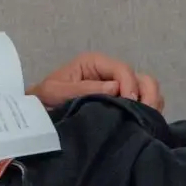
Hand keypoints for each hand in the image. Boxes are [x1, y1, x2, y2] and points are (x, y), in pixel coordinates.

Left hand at [30, 51, 163, 110]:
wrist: (37, 113)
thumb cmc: (45, 99)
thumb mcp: (57, 91)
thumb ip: (85, 89)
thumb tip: (116, 88)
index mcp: (94, 63)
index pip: (122, 69)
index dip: (129, 85)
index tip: (129, 103)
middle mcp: (109, 72)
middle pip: (141, 77)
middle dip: (146, 94)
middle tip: (143, 114)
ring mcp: (117, 87)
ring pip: (147, 89)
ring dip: (149, 103)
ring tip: (143, 121)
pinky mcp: (120, 101)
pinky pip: (143, 102)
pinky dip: (147, 111)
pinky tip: (140, 123)